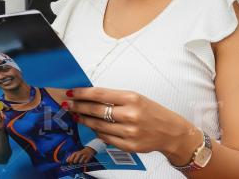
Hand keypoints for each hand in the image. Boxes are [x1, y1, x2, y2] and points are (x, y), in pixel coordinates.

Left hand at [64, 88, 202, 164]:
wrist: (170, 132)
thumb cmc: (151, 112)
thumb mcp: (135, 98)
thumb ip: (114, 98)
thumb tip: (88, 97)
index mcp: (132, 98)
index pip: (100, 94)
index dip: (82, 94)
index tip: (71, 93)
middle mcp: (130, 115)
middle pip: (96, 110)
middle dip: (79, 107)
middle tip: (68, 105)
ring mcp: (129, 132)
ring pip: (98, 126)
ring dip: (84, 120)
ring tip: (77, 115)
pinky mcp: (129, 146)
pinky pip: (105, 138)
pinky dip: (97, 131)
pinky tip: (92, 127)